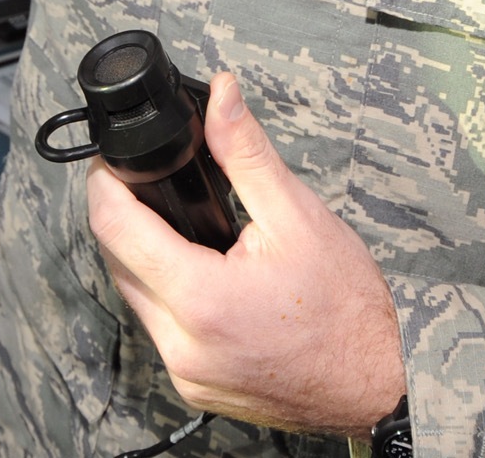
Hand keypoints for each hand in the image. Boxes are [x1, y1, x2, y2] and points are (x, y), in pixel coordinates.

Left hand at [87, 73, 406, 434]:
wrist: (378, 383)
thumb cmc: (347, 308)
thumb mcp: (297, 215)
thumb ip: (246, 152)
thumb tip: (221, 96)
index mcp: (201, 299)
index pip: (115, 230)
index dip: (106, 186)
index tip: (112, 164)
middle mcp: (182, 345)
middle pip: (117, 264)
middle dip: (124, 219)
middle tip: (148, 185)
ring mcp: (187, 374)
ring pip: (135, 300)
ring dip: (144, 259)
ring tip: (178, 226)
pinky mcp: (196, 387)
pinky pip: (160, 331)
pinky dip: (167, 298)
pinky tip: (199, 276)